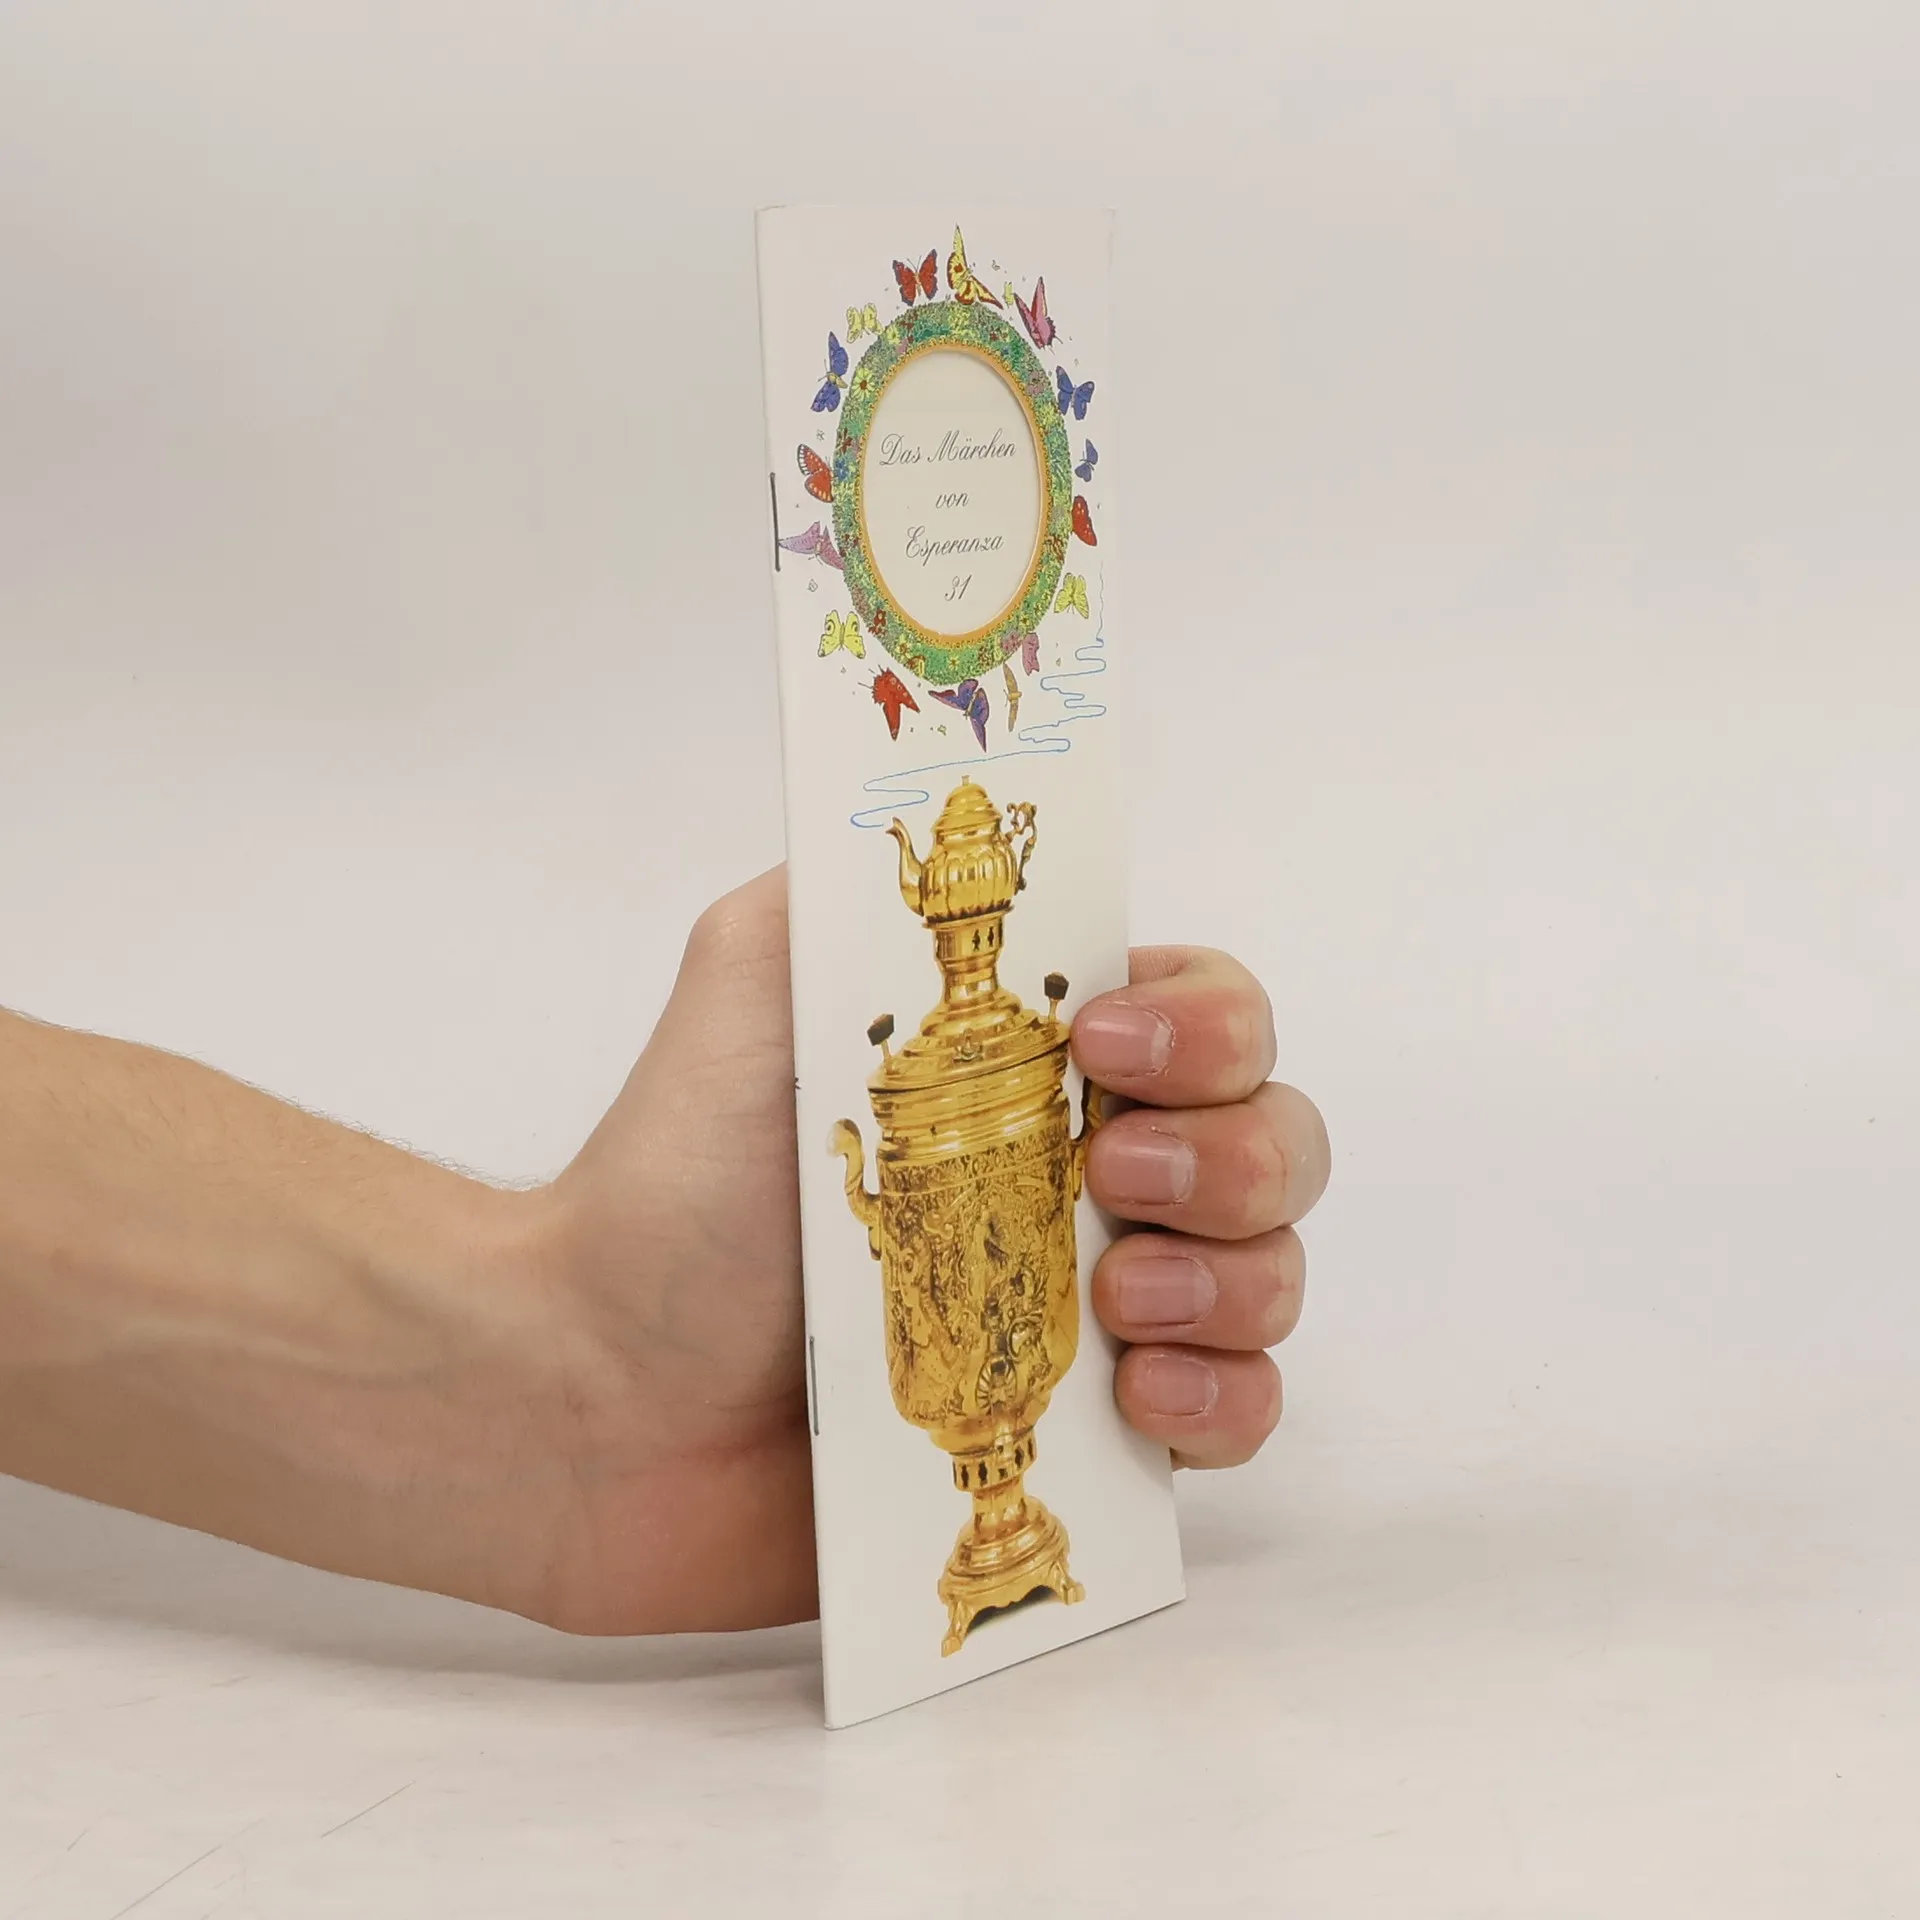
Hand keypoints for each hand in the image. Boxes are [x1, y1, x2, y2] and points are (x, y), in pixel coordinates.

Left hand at [530, 870, 1329, 1634]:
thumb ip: (862, 884)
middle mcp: (1087, 1178)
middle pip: (1273, 1137)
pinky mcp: (1089, 1438)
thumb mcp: (756, 976)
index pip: (1210, 1011)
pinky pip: (1240, 1414)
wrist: (607, 1401)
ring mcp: (1097, 1312)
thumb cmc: (677, 1190)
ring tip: (1115, 1301)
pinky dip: (1224, 1399)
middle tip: (1112, 1176)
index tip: (1108, 1042)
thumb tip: (964, 809)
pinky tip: (1138, 1395)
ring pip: (1271, 1272)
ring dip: (1233, 1277)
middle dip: (1233, 1152)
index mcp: (1033, 1066)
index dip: (1209, 1022)